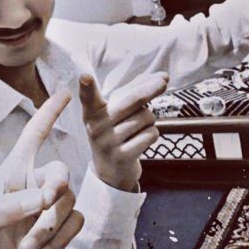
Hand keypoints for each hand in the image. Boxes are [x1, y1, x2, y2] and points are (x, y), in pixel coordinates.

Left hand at [0, 90, 83, 248]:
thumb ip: (7, 207)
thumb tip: (41, 197)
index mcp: (9, 179)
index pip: (30, 140)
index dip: (46, 116)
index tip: (64, 93)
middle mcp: (32, 189)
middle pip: (60, 170)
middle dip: (56, 186)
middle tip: (44, 203)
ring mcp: (50, 210)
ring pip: (69, 200)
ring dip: (49, 226)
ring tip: (29, 246)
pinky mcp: (65, 230)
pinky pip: (77, 222)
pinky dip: (60, 238)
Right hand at [79, 71, 167, 191]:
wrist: (110, 171)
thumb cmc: (115, 132)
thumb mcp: (116, 111)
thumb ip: (135, 89)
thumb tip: (162, 76)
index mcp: (93, 112)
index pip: (89, 98)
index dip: (87, 87)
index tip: (85, 77)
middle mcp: (97, 127)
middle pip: (132, 100)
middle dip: (150, 88)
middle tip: (163, 81)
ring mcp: (109, 143)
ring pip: (146, 117)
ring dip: (149, 120)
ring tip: (137, 129)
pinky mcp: (123, 157)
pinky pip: (151, 134)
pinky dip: (152, 134)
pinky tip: (141, 141)